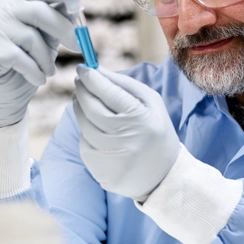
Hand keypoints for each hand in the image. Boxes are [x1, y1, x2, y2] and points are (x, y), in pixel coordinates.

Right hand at [0, 0, 90, 127]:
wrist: (3, 92)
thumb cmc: (28, 63)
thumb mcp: (47, 41)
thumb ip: (57, 24)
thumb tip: (75, 9)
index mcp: (20, 2)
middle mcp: (4, 10)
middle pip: (39, 12)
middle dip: (64, 30)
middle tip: (79, 47)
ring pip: (31, 39)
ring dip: (47, 60)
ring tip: (49, 72)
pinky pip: (21, 59)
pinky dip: (35, 72)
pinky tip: (37, 79)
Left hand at [73, 66, 180, 199]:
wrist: (163, 175)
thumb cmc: (156, 132)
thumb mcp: (152, 103)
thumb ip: (126, 84)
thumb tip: (97, 70)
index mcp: (140, 119)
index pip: (108, 93)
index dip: (92, 78)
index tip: (83, 68)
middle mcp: (123, 138)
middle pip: (90, 108)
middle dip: (82, 90)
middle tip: (80, 80)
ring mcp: (109, 156)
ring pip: (83, 125)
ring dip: (80, 108)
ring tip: (84, 100)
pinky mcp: (98, 169)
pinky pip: (84, 143)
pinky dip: (86, 131)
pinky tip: (95, 127)